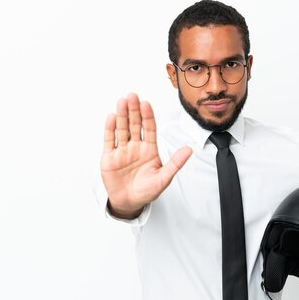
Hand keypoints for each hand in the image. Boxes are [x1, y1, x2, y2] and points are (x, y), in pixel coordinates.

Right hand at [101, 93, 192, 218]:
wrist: (129, 203)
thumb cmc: (147, 191)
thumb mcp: (164, 178)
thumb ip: (175, 163)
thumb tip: (189, 150)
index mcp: (149, 149)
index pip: (149, 129)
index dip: (148, 116)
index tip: (146, 104)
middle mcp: (136, 147)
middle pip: (135, 125)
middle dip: (134, 111)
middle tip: (133, 96)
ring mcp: (122, 150)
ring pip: (122, 129)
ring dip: (122, 116)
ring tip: (122, 102)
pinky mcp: (109, 157)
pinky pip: (110, 140)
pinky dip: (110, 129)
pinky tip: (112, 117)